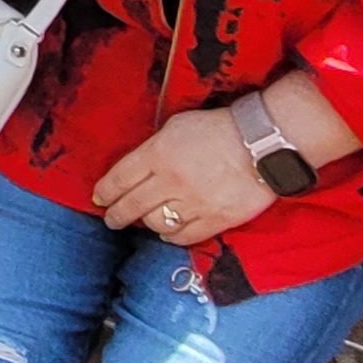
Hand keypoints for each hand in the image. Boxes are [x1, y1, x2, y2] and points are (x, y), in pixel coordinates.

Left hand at [94, 106, 280, 245]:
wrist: (263, 143)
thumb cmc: (218, 128)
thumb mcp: (177, 126)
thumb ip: (154, 148)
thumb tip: (139, 167)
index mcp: (157, 153)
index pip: (119, 178)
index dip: (105, 191)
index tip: (99, 198)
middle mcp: (170, 181)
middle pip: (131, 205)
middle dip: (116, 215)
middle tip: (111, 219)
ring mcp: (192, 204)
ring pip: (155, 223)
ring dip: (145, 223)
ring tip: (144, 222)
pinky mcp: (214, 220)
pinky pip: (184, 237)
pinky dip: (171, 236)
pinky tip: (168, 232)